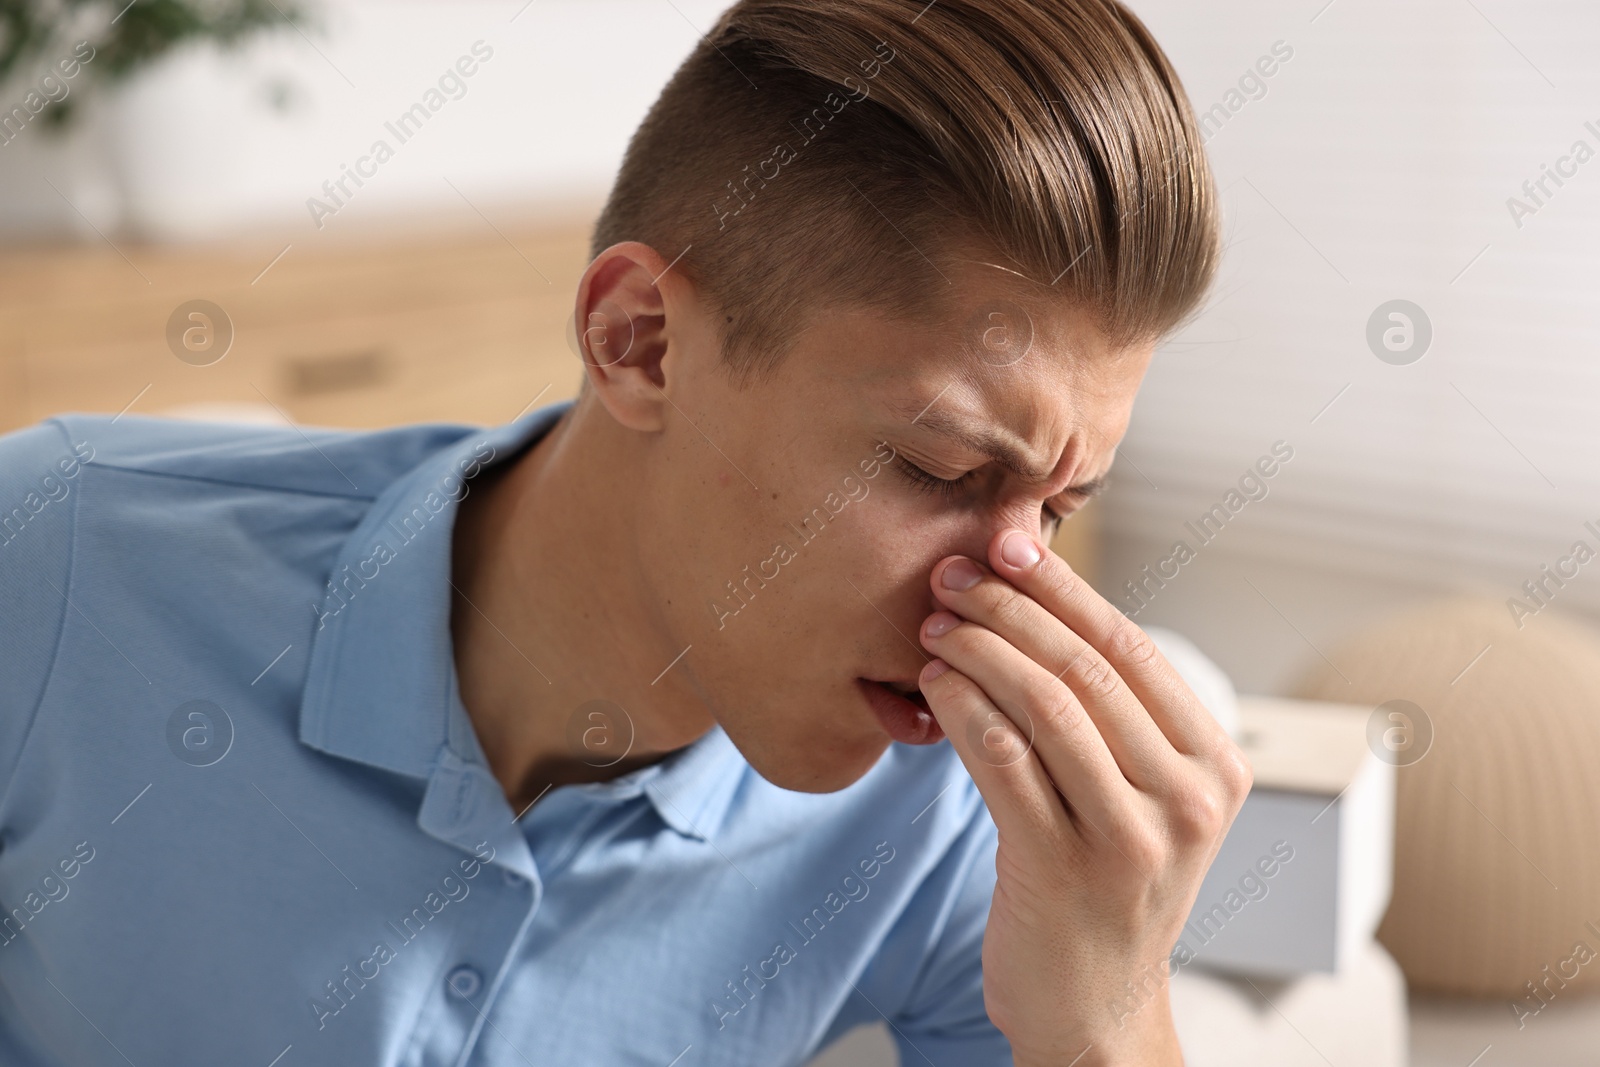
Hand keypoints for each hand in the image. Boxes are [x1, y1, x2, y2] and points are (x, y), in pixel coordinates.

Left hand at [916, 528, 1251, 1066]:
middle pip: (1087, 668)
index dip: (1063, 588)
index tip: (1008, 543)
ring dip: (978, 650)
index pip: (1133, 648)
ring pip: (1045, 705)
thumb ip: (1113, 717)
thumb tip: (1036, 603)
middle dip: (1010, 607)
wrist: (1097, 1010)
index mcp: (1215, 767)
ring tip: (933, 624)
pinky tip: (933, 684)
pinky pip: (1002, 760)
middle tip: (952, 573)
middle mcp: (1188, 799)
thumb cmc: (1106, 887)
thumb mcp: (1141, 799)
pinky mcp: (1063, 867)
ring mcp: (1131, 837)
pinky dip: (961, 708)